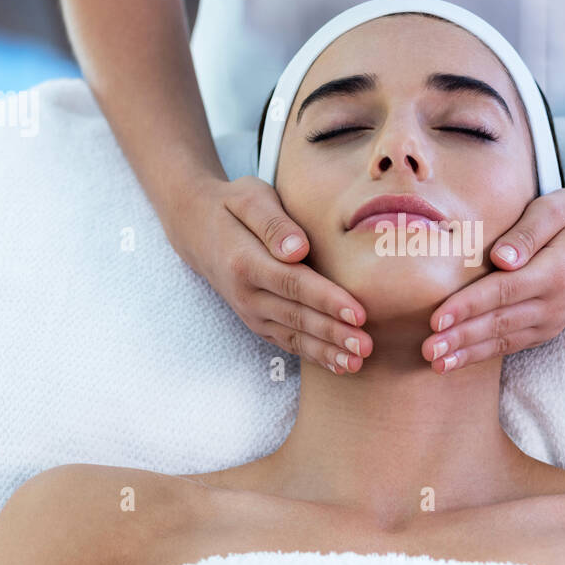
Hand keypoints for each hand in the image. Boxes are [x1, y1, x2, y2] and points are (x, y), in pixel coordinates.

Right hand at [169, 176, 371, 373]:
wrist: (197, 229)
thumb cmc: (233, 206)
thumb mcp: (249, 199)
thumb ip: (274, 224)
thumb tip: (298, 249)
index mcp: (246, 262)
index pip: (293, 284)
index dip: (326, 300)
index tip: (358, 313)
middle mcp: (246, 295)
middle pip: (297, 317)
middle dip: (333, 334)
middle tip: (366, 346)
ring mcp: (251, 313)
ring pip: (294, 337)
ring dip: (327, 352)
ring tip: (359, 363)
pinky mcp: (259, 322)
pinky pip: (288, 343)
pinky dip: (314, 356)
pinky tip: (340, 365)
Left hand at [420, 188, 564, 373]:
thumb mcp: (556, 208)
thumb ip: (528, 233)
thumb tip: (501, 258)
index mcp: (555, 271)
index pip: (503, 291)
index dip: (468, 306)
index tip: (437, 318)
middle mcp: (556, 303)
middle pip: (500, 323)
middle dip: (461, 338)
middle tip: (428, 350)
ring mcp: (554, 319)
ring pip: (505, 341)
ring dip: (469, 354)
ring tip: (437, 364)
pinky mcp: (550, 327)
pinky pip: (514, 344)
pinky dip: (485, 355)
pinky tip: (459, 360)